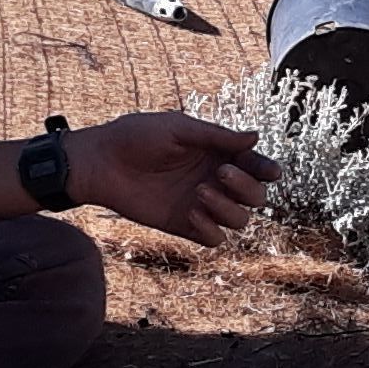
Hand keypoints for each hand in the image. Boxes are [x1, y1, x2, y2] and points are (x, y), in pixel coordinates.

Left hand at [65, 112, 276, 245]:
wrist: (99, 163)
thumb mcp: (177, 128)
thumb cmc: (135, 137)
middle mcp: (215, 181)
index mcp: (217, 154)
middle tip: (220, 174)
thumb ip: (216, 136)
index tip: (269, 171)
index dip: (268, 170)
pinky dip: (211, 229)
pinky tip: (192, 213)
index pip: (257, 166)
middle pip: (256, 196)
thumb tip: (255, 138)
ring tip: (199, 193)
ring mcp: (202, 205)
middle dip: (247, 187)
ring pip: (240, 220)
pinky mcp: (184, 225)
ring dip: (229, 209)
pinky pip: (215, 239)